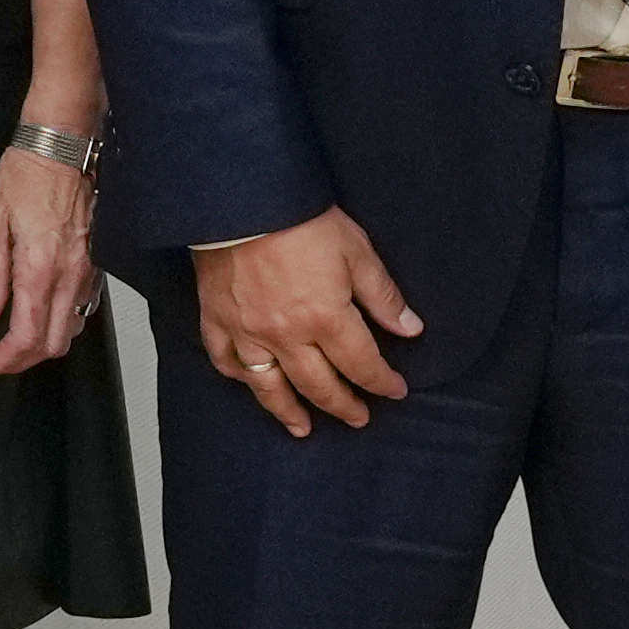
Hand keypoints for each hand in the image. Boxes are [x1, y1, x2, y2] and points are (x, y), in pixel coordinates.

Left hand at [0, 133, 101, 382]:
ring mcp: (86, 272)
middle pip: (51, 345)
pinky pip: (81, 309)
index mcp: (38, 269)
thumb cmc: (26, 176)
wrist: (62, 146)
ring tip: (13, 343)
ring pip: (70, 331)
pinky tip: (40, 316)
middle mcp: (68, 276)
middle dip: (21, 362)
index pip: (23, 337)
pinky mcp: (95, 264)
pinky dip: (60, 324)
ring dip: (42, 345)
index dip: (2, 362)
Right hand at [192, 207, 422, 438]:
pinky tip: (251, 384)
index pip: (361, 364)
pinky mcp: (216, 321)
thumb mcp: (356, 251)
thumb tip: (411, 329)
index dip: (381, 382)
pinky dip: (239, 377)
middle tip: (357, 419)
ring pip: (270, 387)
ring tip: (302, 429)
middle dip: (342, 406)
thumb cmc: (300, 219)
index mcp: (325, 319)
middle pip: (319, 385)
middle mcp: (286, 337)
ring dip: (289, 411)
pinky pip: (226, 361)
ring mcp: (247, 334)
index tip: (395, 390)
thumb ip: (383, 296)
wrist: (241, 199)